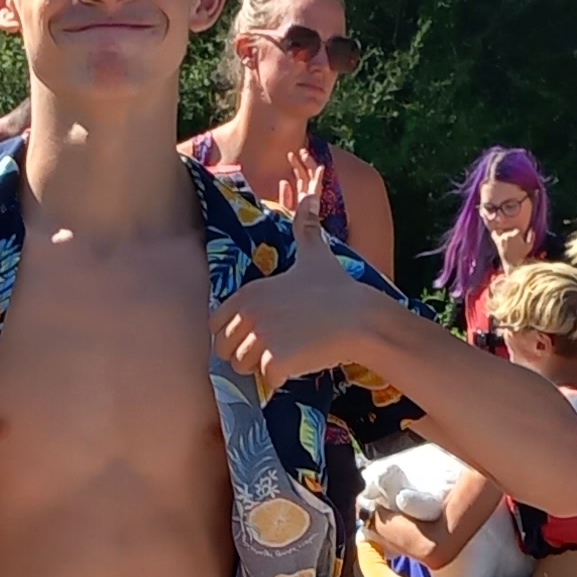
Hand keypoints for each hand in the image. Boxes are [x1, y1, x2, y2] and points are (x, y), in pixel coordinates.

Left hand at [212, 233, 396, 390]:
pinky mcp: (274, 361)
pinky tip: (300, 362)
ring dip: (262, 367)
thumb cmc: (337, 287)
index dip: (235, 334)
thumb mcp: (315, 254)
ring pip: (242, 368)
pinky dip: (280, 378)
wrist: (360, 317)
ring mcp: (260, 339)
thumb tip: (311, 197)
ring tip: (289, 353)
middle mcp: (248, 314)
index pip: (216, 326)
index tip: (262, 332)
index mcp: (248, 293)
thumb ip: (305, 227)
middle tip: (277, 347)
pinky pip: (265, 380)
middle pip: (225, 351)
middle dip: (246, 355)